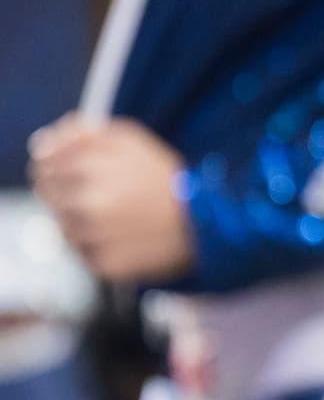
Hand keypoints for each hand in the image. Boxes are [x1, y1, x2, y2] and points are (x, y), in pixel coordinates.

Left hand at [29, 116, 194, 283]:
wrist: (205, 221)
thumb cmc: (164, 177)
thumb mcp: (129, 138)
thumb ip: (81, 134)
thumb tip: (41, 145)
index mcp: (92, 167)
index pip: (45, 165)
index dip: (55, 166)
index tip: (73, 170)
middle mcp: (90, 202)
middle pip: (49, 197)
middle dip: (64, 194)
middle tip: (95, 195)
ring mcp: (96, 237)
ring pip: (62, 229)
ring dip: (78, 222)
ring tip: (112, 217)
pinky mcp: (106, 265)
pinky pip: (81, 254)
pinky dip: (94, 246)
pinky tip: (120, 237)